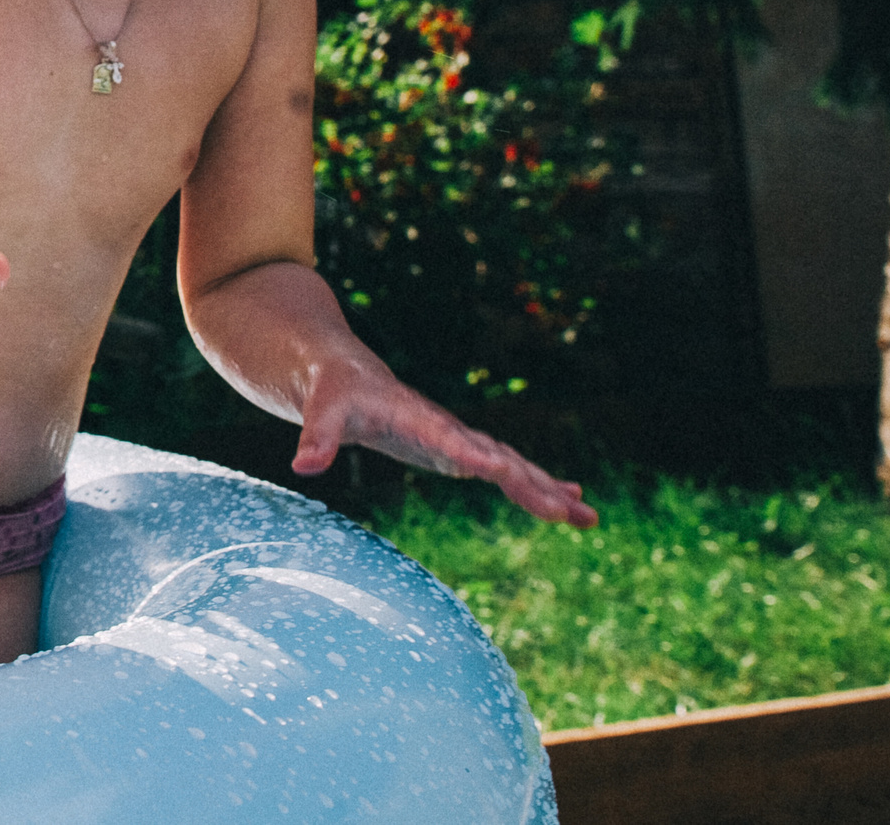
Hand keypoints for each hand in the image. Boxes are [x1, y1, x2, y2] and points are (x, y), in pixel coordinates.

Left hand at [293, 357, 596, 528]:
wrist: (348, 374)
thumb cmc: (334, 392)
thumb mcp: (321, 411)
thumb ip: (316, 437)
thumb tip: (301, 467)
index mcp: (415, 418)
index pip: (447, 438)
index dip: (469, 454)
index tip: (499, 469)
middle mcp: (446, 429)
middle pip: (496, 456)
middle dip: (532, 484)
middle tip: (570, 512)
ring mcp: (458, 440)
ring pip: (512, 464)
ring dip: (549, 489)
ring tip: (588, 516)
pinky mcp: (460, 450)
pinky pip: (508, 468)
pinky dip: (539, 484)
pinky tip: (572, 501)